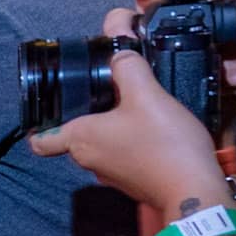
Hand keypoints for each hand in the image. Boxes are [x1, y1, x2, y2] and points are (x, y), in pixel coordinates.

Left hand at [27, 9, 223, 213]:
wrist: (196, 192)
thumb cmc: (164, 143)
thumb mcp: (146, 94)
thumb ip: (128, 66)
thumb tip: (118, 44)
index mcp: (79, 139)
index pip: (39, 140)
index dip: (39, 124)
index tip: (51, 105)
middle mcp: (88, 159)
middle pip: (75, 134)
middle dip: (89, 113)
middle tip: (109, 92)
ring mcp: (110, 174)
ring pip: (102, 144)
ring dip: (114, 126)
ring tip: (137, 106)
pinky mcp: (134, 181)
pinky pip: (125, 155)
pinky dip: (133, 141)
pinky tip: (155, 127)